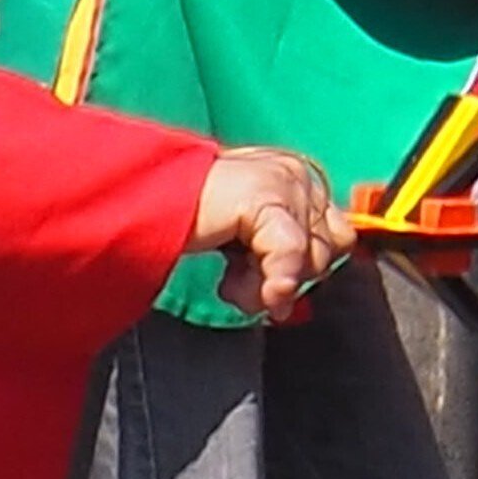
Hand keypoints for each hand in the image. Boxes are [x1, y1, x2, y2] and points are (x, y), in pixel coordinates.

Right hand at [190, 146, 346, 323]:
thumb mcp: (243, 241)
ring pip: (310, 257)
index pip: (337, 236)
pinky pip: (289, 252)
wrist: (141, 194)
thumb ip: (275, 259)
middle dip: (283, 278)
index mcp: (297, 177)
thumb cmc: (185, 217)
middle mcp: (298, 173)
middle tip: (235, 277)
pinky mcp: (265, 194)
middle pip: (327, 251)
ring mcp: (285, 181)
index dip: (304, 269)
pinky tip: (231, 288)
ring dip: (265, 283)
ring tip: (227, 278)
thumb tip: (285, 305)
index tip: (264, 283)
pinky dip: (272, 280)